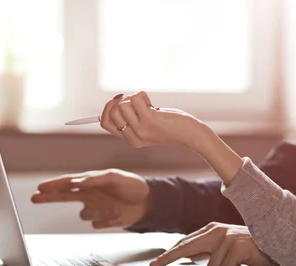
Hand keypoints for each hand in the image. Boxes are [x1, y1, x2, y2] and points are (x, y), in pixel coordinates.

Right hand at [31, 169, 150, 228]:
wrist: (147, 202)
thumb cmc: (131, 185)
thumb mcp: (113, 177)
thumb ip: (94, 180)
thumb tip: (77, 182)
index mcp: (90, 182)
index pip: (67, 183)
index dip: (53, 186)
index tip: (40, 188)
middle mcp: (89, 195)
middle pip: (64, 197)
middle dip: (50, 197)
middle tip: (34, 197)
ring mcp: (94, 208)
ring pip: (84, 214)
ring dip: (97, 212)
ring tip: (114, 206)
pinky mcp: (102, 220)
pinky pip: (97, 224)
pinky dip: (107, 220)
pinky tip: (117, 215)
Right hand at [101, 91, 243, 185]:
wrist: (190, 134)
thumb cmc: (170, 126)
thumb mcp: (147, 125)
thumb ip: (133, 118)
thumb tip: (115, 101)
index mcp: (130, 140)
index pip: (105, 122)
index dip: (108, 108)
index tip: (120, 101)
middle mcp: (132, 137)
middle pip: (111, 112)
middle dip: (121, 101)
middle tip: (137, 102)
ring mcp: (140, 130)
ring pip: (122, 105)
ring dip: (133, 98)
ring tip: (147, 104)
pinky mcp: (149, 120)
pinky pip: (134, 99)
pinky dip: (142, 95)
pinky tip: (152, 103)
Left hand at [150, 223, 275, 265]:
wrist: (279, 245)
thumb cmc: (252, 250)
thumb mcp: (227, 249)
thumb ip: (209, 251)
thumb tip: (188, 259)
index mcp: (212, 230)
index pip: (186, 242)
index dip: (170, 254)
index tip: (156, 263)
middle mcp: (217, 231)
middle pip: (187, 247)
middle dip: (171, 258)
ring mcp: (227, 237)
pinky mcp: (238, 246)